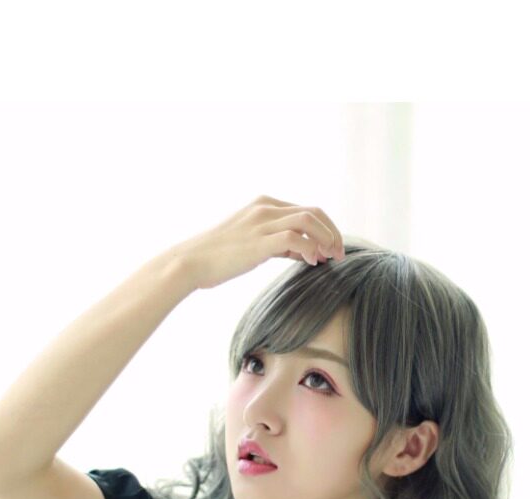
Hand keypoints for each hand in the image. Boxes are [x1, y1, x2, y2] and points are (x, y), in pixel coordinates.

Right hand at [170, 194, 344, 290]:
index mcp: (264, 205)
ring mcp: (261, 222)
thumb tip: (306, 252)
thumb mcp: (252, 244)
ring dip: (326, 238)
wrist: (190, 261)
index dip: (325, 229)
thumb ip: (279, 244)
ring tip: (331, 258)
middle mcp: (265, 208)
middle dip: (332, 232)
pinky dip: (309, 249)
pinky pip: (295, 238)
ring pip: (308, 220)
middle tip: (339, 254)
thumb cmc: (218, 257)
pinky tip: (312, 262)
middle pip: (314, 212)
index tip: (332, 249)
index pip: (307, 210)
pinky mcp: (258, 241)